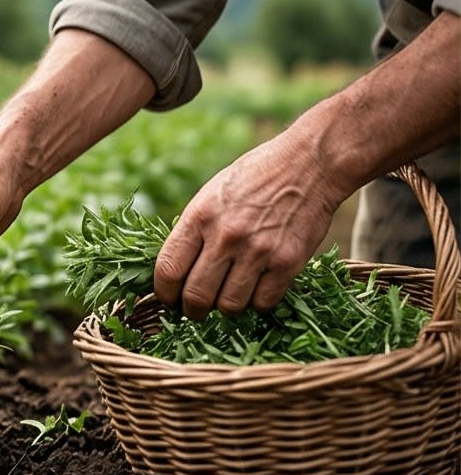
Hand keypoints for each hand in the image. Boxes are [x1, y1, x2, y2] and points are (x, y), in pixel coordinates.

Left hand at [153, 127, 343, 318]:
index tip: (169, 300)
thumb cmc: (254, 178)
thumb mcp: (211, 195)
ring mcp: (258, 252)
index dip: (164, 294)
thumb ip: (193, 232)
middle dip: (192, 310)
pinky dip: (257, 302)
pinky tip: (256, 287)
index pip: (168, 270)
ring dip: (225, 308)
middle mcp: (226, 236)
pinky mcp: (287, 264)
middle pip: (196, 296)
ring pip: (229, 307)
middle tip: (196, 310)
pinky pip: (262, 303)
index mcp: (200, 217)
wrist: (309, 164)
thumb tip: (175, 273)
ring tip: (229, 295)